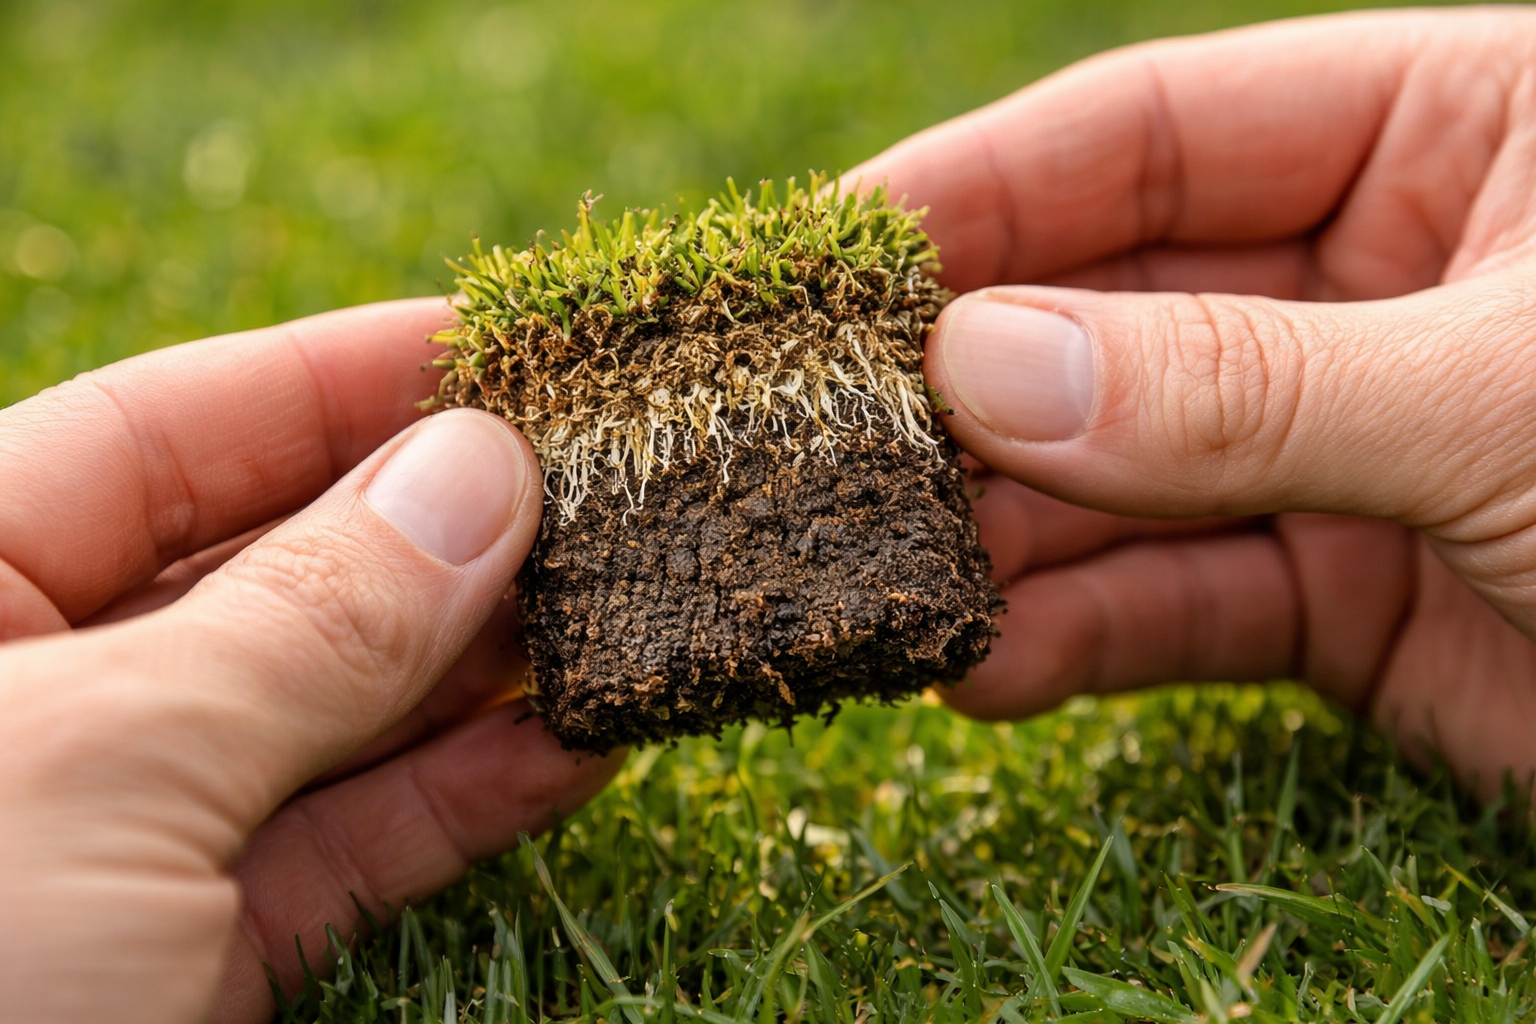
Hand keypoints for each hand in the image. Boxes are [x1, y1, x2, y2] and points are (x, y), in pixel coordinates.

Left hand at [0, 299, 623, 1023]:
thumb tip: (482, 472)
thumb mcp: (103, 769)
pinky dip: (472, 792)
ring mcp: (122, 835)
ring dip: (485, 660)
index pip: (167, 427)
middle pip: (270, 561)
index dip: (344, 373)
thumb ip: (307, 618)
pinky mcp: (194, 962)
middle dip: (441, 521)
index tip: (509, 340)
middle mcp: (32, 696)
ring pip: (334, 708)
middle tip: (607, 473)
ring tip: (626, 594)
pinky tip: (581, 734)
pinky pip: (356, 841)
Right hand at [853, 8, 1535, 792]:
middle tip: (819, 449)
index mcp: (1458, 132)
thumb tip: (979, 366)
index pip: (1157, 132)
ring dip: (1006, 536)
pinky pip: (1184, 607)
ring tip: (880, 583)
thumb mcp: (1508, 396)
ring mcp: (1357, 446)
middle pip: (1115, 313)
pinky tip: (988, 671)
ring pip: (1128, 476)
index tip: (825, 261)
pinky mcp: (1354, 599)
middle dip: (972, 389)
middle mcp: (1386, 281)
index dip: (979, 191)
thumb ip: (1241, 386)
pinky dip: (1084, 642)